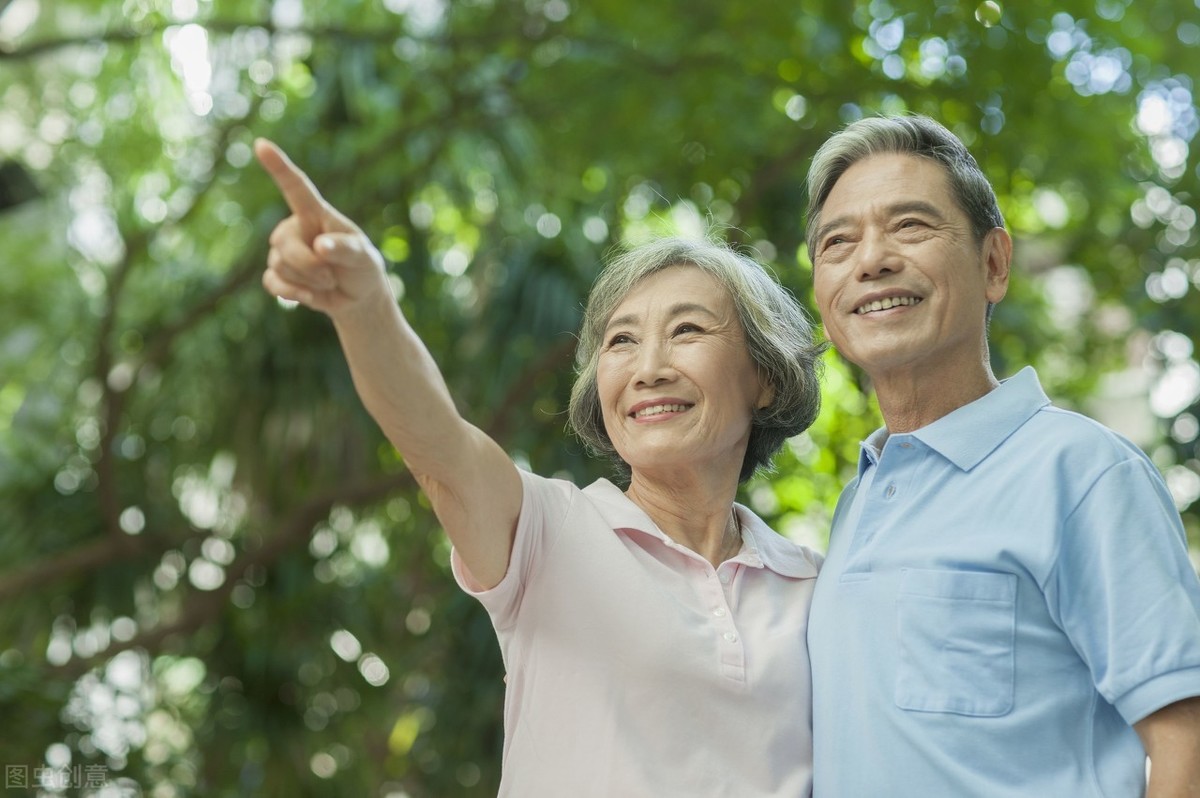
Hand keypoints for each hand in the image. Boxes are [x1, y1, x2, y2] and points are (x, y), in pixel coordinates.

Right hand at [255, 138, 387, 315]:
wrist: (357, 297)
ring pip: (279, 265)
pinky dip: (294, 294)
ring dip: (307, 282)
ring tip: (327, 282)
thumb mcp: (366, 258)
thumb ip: (346, 249)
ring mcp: (284, 251)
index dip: (279, 166)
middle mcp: (296, 228)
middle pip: (282, 242)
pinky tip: (310, 296)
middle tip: (331, 275)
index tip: (261, 144)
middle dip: (308, 265)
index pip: (296, 187)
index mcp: (317, 215)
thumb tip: (320, 246)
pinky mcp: (278, 274)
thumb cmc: (363, 268)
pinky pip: (273, 283)